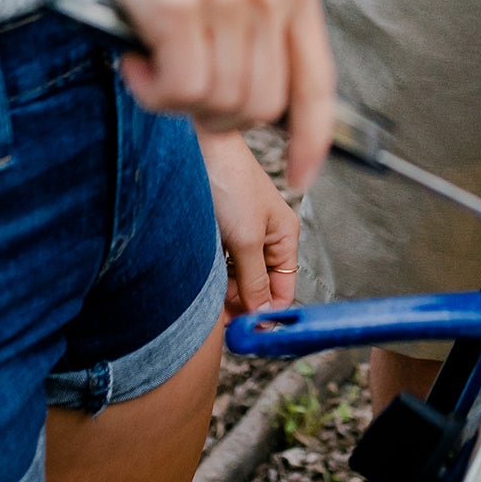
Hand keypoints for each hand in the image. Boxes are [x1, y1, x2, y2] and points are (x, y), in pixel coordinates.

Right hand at [56, 0, 334, 186]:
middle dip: (216, 114)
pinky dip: (151, 90)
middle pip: (260, 107)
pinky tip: (133, 56)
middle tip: (175, 83)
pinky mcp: (179, 5)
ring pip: (219, 105)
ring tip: (150, 57)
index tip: (302, 175)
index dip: (311, 140)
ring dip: (176, 98)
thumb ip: (257, 7)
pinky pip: (179, 92)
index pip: (316, 81)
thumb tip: (264, 86)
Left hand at [201, 130, 299, 314]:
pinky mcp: (220, 231)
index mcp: (285, 237)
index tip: (246, 332)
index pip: (284, 289)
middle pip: (258, 287)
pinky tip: (201, 276)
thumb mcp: (246, 240)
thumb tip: (262, 317)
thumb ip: (254, 281)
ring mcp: (243, 235)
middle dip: (241, 303)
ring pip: (237, 278)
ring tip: (208, 293)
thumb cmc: (229, 181)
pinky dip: (212, 274)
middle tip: (220, 317)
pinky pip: (221, 264)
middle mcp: (267, 238)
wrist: (195, 149)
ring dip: (224, 290)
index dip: (267, 313)